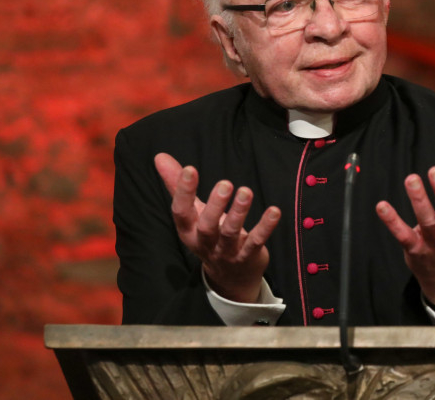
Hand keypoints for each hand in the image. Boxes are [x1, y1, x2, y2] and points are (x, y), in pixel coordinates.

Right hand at [154, 153, 280, 302]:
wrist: (230, 277)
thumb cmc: (209, 236)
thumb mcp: (192, 213)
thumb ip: (177, 185)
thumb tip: (160, 156)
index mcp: (188, 230)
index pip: (180, 212)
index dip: (184, 192)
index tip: (191, 169)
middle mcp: (205, 243)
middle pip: (206, 226)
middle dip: (215, 206)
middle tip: (226, 183)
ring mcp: (227, 251)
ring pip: (230, 233)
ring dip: (239, 212)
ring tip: (246, 191)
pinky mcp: (248, 256)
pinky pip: (256, 241)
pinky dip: (265, 227)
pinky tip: (274, 211)